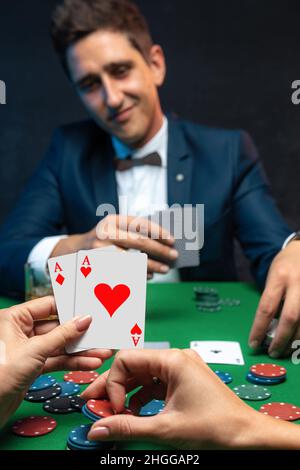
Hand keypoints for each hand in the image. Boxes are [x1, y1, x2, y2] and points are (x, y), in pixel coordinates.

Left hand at [0, 296, 112, 427]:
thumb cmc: (0, 374)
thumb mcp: (34, 350)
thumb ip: (62, 335)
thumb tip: (83, 320)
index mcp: (14, 318)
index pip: (47, 305)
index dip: (69, 308)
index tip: (89, 310)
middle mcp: (20, 331)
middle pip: (56, 326)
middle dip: (79, 333)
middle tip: (100, 333)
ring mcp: (27, 349)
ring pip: (58, 345)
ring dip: (80, 351)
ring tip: (101, 352)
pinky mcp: (32, 366)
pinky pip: (55, 360)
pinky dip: (71, 362)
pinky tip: (89, 363)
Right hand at [50, 215, 177, 278]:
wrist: (75, 252)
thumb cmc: (105, 241)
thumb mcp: (116, 230)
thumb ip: (135, 233)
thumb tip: (164, 244)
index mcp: (113, 220)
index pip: (140, 223)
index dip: (158, 231)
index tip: (172, 240)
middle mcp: (105, 232)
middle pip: (138, 242)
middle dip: (159, 250)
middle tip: (173, 256)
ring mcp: (100, 250)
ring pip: (133, 259)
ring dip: (152, 266)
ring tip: (165, 269)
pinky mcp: (99, 266)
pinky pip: (125, 272)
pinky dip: (140, 274)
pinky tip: (150, 275)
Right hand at [80, 349, 294, 449]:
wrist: (247, 437)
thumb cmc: (216, 427)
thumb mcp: (165, 429)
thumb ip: (127, 427)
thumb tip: (98, 429)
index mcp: (172, 360)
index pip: (127, 359)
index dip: (113, 384)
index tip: (113, 409)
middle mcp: (176, 359)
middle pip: (133, 366)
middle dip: (113, 387)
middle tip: (93, 404)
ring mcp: (181, 369)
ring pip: (143, 376)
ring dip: (126, 394)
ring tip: (112, 413)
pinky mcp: (184, 381)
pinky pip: (155, 384)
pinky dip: (142, 397)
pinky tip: (134, 414)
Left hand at [249, 241, 299, 356]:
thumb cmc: (287, 264)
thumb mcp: (274, 276)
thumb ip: (273, 299)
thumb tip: (268, 329)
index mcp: (280, 276)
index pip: (266, 307)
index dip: (259, 328)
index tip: (253, 344)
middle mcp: (298, 282)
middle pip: (290, 317)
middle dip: (281, 339)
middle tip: (273, 352)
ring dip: (296, 341)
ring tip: (287, 350)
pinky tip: (299, 342)